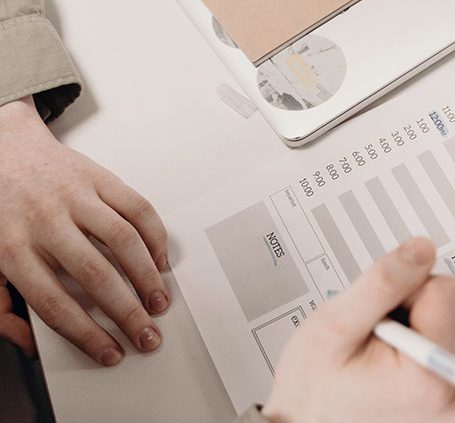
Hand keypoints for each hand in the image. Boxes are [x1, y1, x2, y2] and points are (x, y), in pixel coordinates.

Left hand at [0, 97, 169, 365]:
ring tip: (159, 301)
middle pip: (96, 275)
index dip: (87, 334)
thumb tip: (26, 343)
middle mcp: (44, 220)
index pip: (54, 303)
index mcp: (11, 247)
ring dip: (148, 278)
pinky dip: (155, 237)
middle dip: (129, 313)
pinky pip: (138, 208)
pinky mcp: (98, 177)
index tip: (110, 352)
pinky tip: (159, 259)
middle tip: (148, 335)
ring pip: (124, 241)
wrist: (0, 146)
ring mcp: (74, 196)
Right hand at [263, 238, 454, 422]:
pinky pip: (443, 347)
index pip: (444, 288)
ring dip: (409, 330)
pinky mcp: (454, 396)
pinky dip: (416, 348)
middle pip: (447, 306)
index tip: (377, 320)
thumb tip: (422, 250)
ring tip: (375, 357)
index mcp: (433, 377)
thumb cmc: (314, 391)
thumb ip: (383, 283)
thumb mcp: (336, 326)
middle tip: (371, 341)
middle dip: (407, 311)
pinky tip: (388, 366)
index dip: (403, 293)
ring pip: (444, 323)